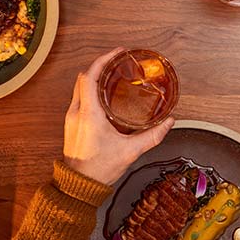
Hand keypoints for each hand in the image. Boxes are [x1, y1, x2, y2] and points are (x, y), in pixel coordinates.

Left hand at [63, 49, 174, 184]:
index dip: (103, 60)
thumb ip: (152, 136)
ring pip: (79, 88)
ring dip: (94, 78)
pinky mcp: (71, 125)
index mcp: (89, 113)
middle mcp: (76, 112)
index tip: (118, 53)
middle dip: (100, 66)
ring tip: (112, 77)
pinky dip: (90, 91)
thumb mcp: (130, 151)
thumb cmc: (99, 169)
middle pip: (83, 78)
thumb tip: (168, 123)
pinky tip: (104, 97)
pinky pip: (79, 99)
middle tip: (117, 62)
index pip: (90, 76)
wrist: (78, 186)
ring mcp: (71, 118)